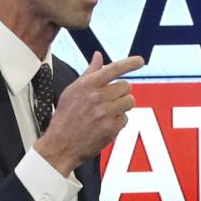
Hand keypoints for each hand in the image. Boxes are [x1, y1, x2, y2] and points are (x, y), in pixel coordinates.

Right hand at [34, 52, 145, 173]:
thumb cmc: (65, 116)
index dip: (129, 63)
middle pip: (126, 86)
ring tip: (107, 112)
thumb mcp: (72, 90)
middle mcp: (97, 97)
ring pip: (129, 101)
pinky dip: (118, 121)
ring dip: (122, 105)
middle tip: (109, 99)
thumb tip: (98, 55)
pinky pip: (126, 118)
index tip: (140, 60)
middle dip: (121, 92)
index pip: (113, 69)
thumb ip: (89, 73)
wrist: (60, 144)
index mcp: (86, 85)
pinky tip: (105, 124)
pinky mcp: (111, 128)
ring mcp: (105, 113)